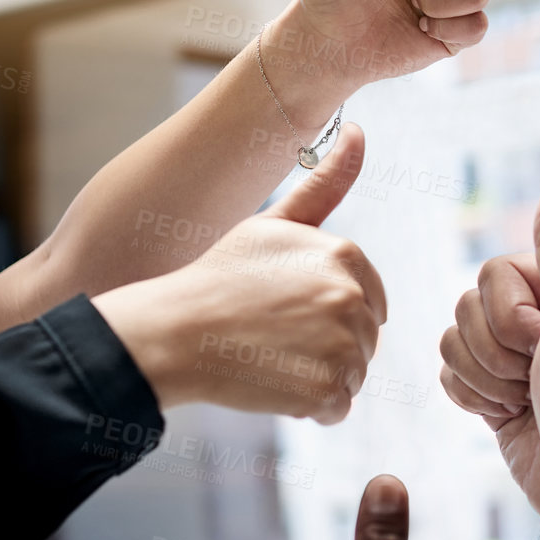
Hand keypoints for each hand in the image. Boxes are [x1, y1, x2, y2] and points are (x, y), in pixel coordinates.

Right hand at [94, 125, 384, 422]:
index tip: (284, 309)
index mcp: (345, 256)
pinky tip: (271, 385)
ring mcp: (341, 344)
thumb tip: (359, 130)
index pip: (369, 301)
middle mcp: (351, 296)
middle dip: (326, 346)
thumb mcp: (273, 224)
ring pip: (354, 374)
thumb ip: (324, 184)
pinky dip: (309, 407)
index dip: (328, 312)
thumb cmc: (218, 278)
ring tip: (269, 358)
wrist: (169, 333)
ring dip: (318, 377)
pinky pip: (337, 409)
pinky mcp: (325, 388)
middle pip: (365, 339)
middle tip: (271, 336)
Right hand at [439, 169, 539, 539]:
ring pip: (451, 338)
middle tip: (539, 380)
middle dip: (496, 353)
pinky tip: (508, 415)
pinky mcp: (495, 384)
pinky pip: (447, 372)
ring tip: (527, 402)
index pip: (494, 270)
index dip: (511, 315)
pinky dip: (472, 398)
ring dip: (484, 380)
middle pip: (467, 303)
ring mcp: (517, 349)